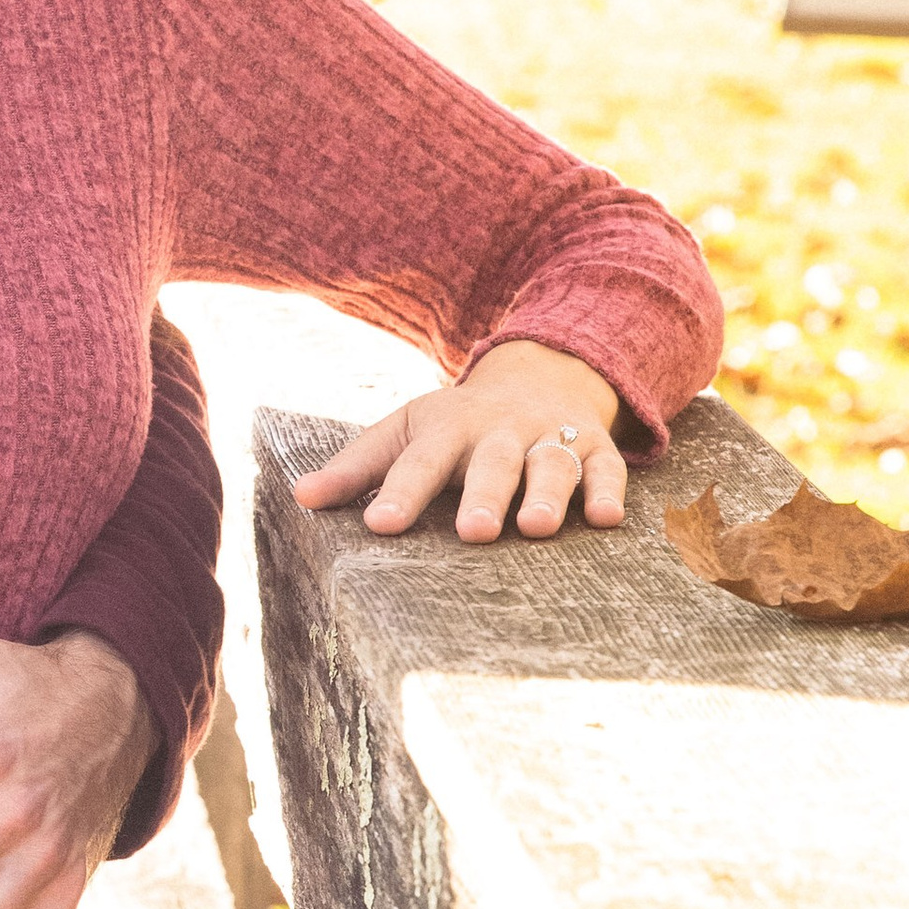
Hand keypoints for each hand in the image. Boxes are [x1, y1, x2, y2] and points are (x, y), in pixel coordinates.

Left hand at [293, 340, 624, 543]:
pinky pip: (607, 468)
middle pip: (492, 461)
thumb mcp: (405, 431)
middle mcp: (501, 430)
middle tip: (474, 532)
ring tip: (537, 528)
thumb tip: (301, 498)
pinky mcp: (596, 449)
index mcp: (448, 426)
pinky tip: (607, 518)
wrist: (539, 377)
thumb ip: (357, 467)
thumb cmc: (456, 424)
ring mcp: (551, 437)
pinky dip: (608, 490)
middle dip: (484, 494)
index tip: (379, 525)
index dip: (400, 492)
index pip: (419, 460)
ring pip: (552, 463)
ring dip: (547, 493)